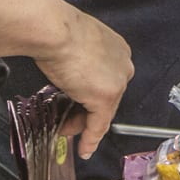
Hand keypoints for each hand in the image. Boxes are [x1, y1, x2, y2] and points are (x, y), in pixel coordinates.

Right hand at [32, 0, 134, 158]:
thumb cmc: (58, 30)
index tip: (78, 105)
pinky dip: (91, 138)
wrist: (55, 30)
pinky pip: (99, 124)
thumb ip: (79, 58)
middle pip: (107, 96)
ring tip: (66, 129)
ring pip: (103, 111)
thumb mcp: (76, 43)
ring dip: (84, 124)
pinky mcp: (105, 97)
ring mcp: (116, 81)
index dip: (91, 94)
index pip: (108, 78)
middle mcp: (124, 64)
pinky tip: (85, 149)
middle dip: (86, 111)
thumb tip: (68, 71)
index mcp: (118, 49)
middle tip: (68, 122)